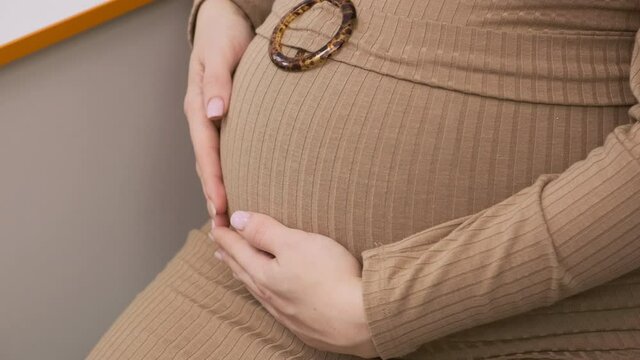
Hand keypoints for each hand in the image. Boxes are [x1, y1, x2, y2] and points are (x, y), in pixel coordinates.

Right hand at [184, 0, 252, 226]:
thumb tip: (214, 113)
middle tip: (224, 230)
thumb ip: (216, 83)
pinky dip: (226, 173)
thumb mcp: (220, 54)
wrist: (226, 21)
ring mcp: (209, 120)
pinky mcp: (221, 119)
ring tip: (227, 220)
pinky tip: (236, 188)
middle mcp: (201, 117)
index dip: (212, 180)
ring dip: (218, 190)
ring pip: (212, 162)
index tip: (221, 206)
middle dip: (213, 196)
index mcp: (198, 105)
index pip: (205, 150)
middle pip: (205, 164)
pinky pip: (221, 152)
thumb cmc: (224, 35)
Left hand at [210, 211, 378, 358]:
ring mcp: (287, 313)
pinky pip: (275, 307)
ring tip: (235, 268)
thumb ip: (264, 231)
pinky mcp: (304, 325)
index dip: (226, 235)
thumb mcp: (295, 242)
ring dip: (243, 275)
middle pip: (244, 271)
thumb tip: (237, 220)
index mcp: (264, 274)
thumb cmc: (330, 277)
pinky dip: (265, 295)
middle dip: (229, 255)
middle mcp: (271, 296)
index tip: (215, 226)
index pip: (239, 250)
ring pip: (257, 290)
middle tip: (218, 246)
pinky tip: (271, 297)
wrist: (360, 320)